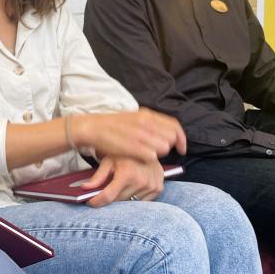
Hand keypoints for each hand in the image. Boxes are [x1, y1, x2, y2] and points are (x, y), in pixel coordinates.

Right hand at [71, 107, 185, 161]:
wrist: (93, 128)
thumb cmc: (111, 126)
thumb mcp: (133, 118)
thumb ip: (150, 124)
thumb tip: (165, 135)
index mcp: (147, 115)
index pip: (174, 126)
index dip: (181, 138)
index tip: (181, 148)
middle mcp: (147, 123)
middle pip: (171, 138)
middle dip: (167, 146)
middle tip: (156, 150)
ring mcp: (142, 136)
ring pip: (163, 149)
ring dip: (157, 153)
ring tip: (143, 152)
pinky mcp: (136, 148)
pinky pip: (152, 157)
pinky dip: (148, 159)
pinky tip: (138, 157)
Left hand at [83, 156, 164, 207]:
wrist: (149, 146)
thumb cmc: (126, 153)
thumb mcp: (109, 160)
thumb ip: (98, 176)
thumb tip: (84, 188)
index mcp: (127, 172)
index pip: (109, 196)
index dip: (97, 201)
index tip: (90, 202)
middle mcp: (141, 181)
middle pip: (119, 200)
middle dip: (109, 198)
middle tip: (103, 191)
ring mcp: (151, 186)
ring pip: (130, 202)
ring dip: (122, 197)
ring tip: (120, 186)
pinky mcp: (158, 189)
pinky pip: (142, 201)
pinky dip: (134, 197)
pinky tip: (132, 186)